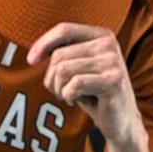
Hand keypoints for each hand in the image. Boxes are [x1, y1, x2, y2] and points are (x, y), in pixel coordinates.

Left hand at [26, 22, 143, 148]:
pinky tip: (76, 101)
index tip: (31, 61)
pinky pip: (74, 84)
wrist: (121, 122)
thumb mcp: (79, 69)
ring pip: (63, 70)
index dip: (43, 43)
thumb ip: (64, 55)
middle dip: (52, 77)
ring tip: (68, 96)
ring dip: (59, 89)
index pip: (64, 29)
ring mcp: (113, 62)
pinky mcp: (113, 81)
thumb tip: (34, 55)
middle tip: (60, 91)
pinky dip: (68, 96)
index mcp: (102, 35)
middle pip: (59, 54)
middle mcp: (109, 44)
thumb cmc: (94, 94)